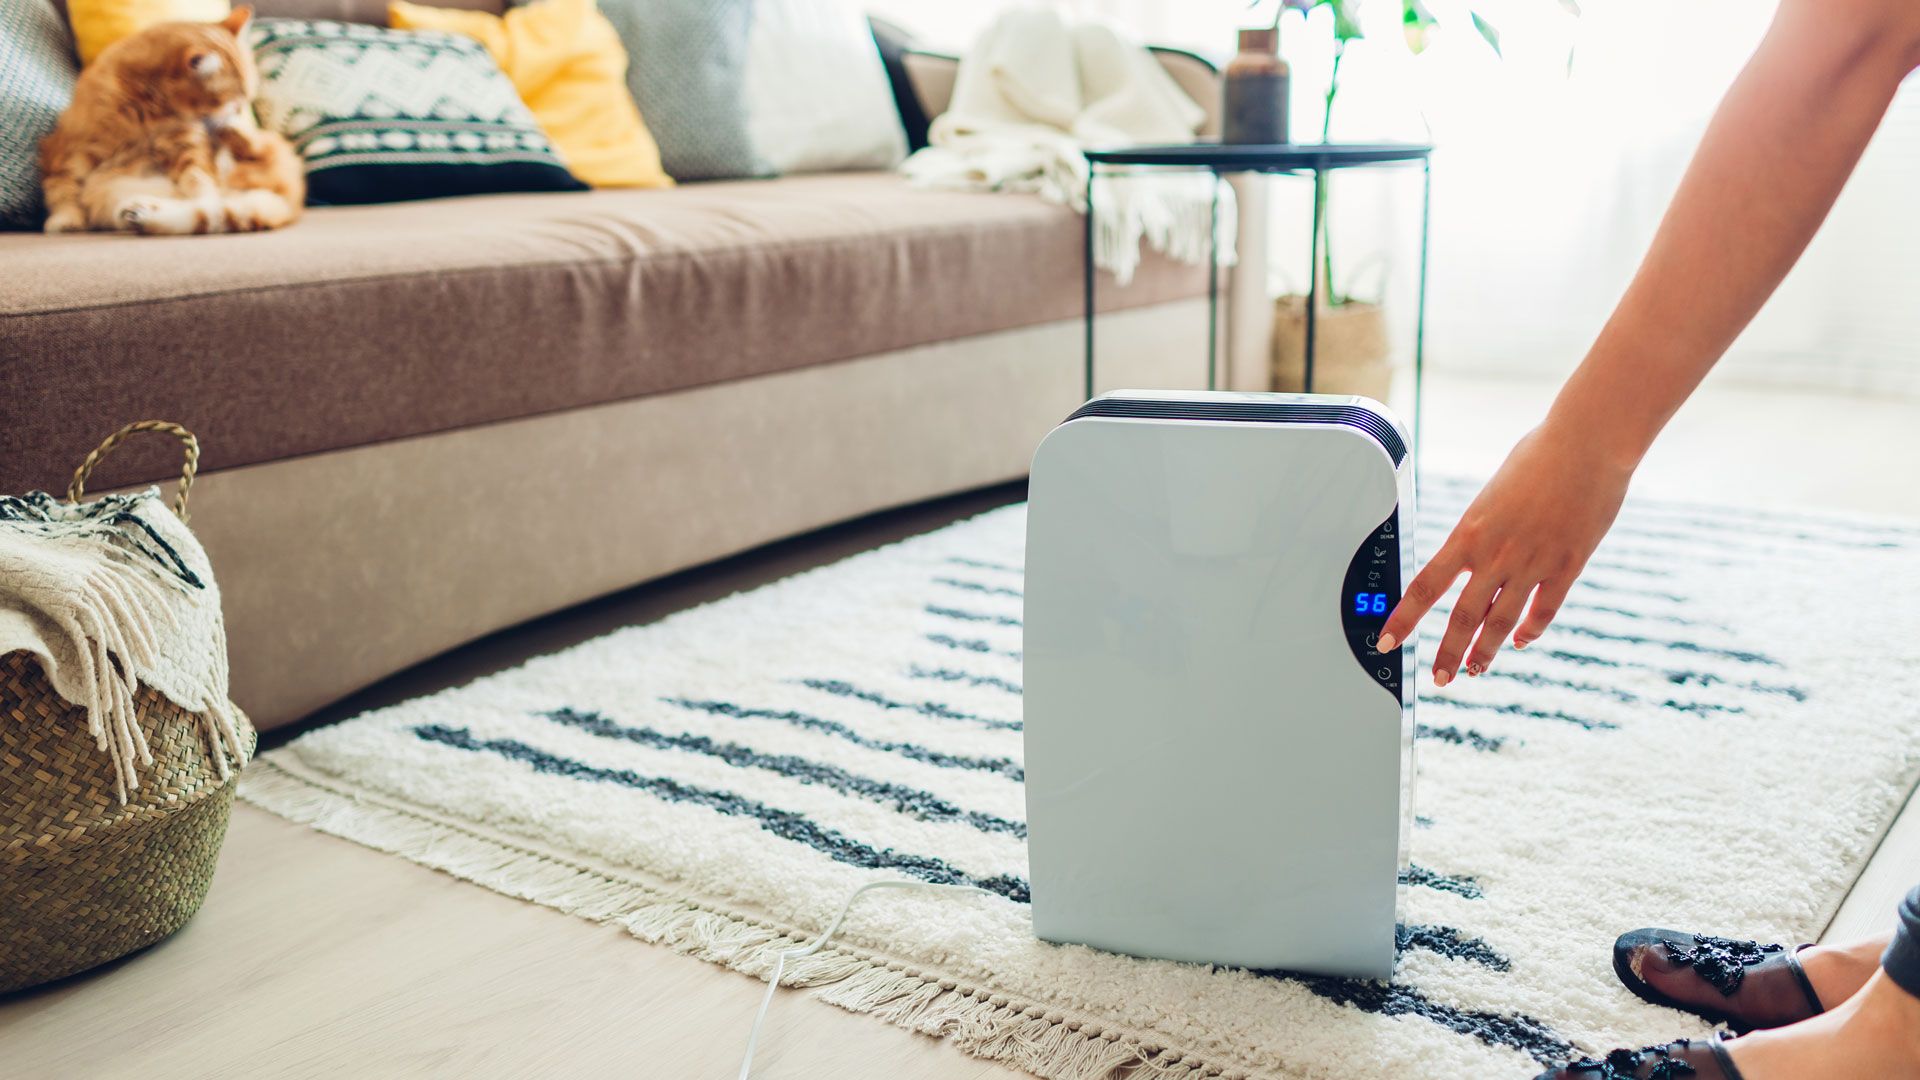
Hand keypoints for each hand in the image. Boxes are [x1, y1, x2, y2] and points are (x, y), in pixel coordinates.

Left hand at [1378, 419, 1632, 685]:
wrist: (1588, 442)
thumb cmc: (1539, 455)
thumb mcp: (1492, 493)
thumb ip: (1481, 529)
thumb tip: (1476, 551)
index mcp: (1469, 532)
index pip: (1425, 586)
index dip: (1403, 620)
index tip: (1386, 642)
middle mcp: (1497, 555)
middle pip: (1463, 618)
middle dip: (1448, 653)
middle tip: (1439, 679)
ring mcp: (1534, 563)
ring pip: (1502, 623)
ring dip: (1486, 652)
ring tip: (1475, 669)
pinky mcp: (1569, 566)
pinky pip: (1545, 610)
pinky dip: (1531, 630)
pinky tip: (1522, 641)